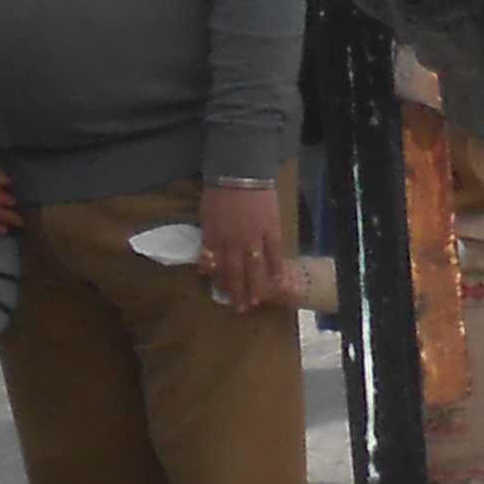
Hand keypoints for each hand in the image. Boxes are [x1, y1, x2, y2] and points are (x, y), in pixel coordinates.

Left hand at [195, 179, 291, 315]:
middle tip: (240, 309)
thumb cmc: (219, 194)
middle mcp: (234, 243)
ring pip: (255, 268)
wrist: (241, 174)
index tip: (223, 296)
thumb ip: (208, 241)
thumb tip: (207, 261)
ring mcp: (255, 238)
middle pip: (236, 273)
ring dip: (256, 286)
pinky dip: (276, 268)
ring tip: (257, 301)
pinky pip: (275, 253)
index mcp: (215, 239)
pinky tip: (278, 280)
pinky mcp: (272, 230)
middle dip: (237, 292)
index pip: (218, 267)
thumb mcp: (205, 218)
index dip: (221, 283)